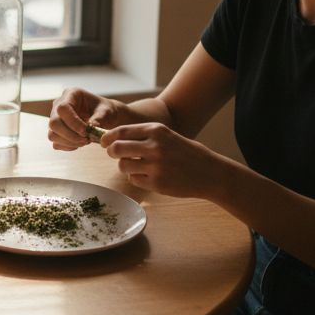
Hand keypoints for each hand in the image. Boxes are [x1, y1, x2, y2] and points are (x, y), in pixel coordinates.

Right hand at [47, 88, 140, 150]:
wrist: (105, 117)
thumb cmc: (106, 110)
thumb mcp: (106, 111)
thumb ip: (99, 118)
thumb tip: (91, 127)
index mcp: (71, 94)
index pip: (63, 108)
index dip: (72, 122)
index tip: (86, 131)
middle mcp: (59, 105)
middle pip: (54, 123)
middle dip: (70, 135)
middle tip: (86, 140)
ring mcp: (56, 118)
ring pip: (53, 134)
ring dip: (69, 142)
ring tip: (85, 142)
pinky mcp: (57, 131)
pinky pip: (56, 143)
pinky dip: (68, 146)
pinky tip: (80, 144)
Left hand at [98, 122, 228, 198]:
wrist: (210, 173)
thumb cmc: (186, 153)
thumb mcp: (167, 136)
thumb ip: (144, 136)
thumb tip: (114, 139)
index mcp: (156, 130)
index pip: (121, 131)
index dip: (107, 137)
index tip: (103, 142)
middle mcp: (154, 146)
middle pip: (116, 148)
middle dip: (111, 152)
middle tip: (114, 155)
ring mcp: (155, 166)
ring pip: (123, 166)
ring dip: (125, 167)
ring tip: (137, 167)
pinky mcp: (156, 183)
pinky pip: (134, 179)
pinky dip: (136, 178)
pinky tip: (149, 176)